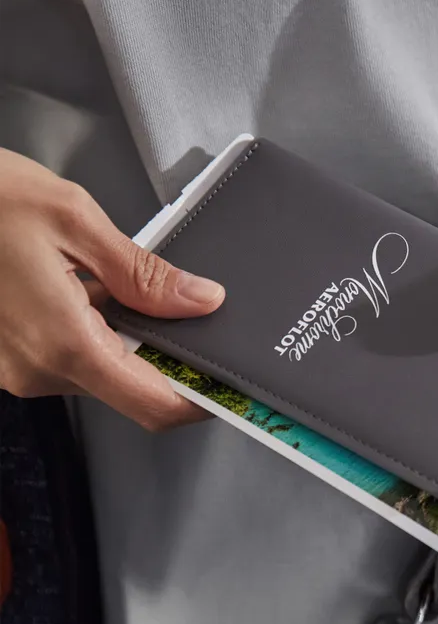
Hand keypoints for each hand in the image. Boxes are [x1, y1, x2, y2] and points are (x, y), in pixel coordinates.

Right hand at [0, 148, 224, 428]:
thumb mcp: (71, 218)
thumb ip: (144, 272)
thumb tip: (201, 301)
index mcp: (64, 343)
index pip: (155, 405)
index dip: (201, 401)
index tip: (229, 384)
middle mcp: (37, 370)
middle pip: (131, 389)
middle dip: (165, 359)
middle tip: (188, 313)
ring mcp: (15, 369)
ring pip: (99, 372)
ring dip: (125, 340)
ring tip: (117, 282)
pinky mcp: (3, 357)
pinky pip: (65, 356)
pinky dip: (90, 331)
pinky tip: (82, 286)